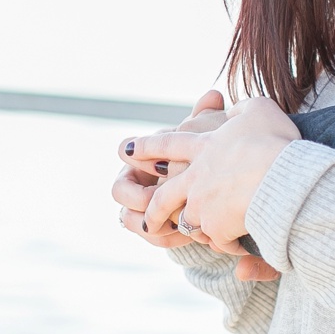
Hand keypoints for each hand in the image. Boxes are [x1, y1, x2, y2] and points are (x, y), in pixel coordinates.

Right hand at [112, 91, 226, 247]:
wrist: (216, 187)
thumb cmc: (207, 157)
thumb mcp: (207, 137)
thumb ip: (206, 118)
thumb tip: (214, 95)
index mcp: (144, 154)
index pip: (125, 150)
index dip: (137, 157)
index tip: (162, 165)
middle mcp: (136, 180)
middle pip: (118, 191)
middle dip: (139, 197)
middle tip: (161, 200)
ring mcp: (141, 207)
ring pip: (128, 219)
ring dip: (148, 222)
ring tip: (174, 224)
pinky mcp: (153, 229)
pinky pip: (149, 237)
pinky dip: (164, 238)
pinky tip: (185, 236)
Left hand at [137, 97, 299, 253]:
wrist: (281, 179)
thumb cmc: (275, 141)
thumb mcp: (260, 110)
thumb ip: (242, 110)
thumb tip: (232, 109)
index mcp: (203, 146)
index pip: (168, 144)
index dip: (147, 147)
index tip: (127, 149)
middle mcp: (194, 177)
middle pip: (164, 195)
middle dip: (153, 208)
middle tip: (148, 219)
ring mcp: (201, 205)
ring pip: (186, 221)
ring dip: (190, 228)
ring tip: (196, 235)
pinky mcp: (215, 228)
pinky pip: (216, 240)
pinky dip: (226, 244)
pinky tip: (236, 246)